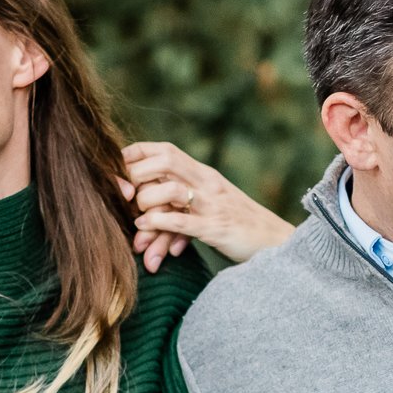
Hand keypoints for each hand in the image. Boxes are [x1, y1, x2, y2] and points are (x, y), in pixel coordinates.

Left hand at [120, 142, 296, 269]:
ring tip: (136, 220)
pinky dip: (159, 223)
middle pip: (165, 160)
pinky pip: (182, 221)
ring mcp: (213, 204)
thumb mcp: (209, 205)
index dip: (136, 155)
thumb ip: (179, 204)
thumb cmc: (236, 226)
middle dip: (136, 174)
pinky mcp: (216, 228)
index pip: (165, 150)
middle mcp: (207, 182)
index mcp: (203, 174)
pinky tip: (145, 227)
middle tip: (123, 195)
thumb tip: (139, 220)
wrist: (274, 243)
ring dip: (146, 202)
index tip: (117, 170)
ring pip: (171, 190)